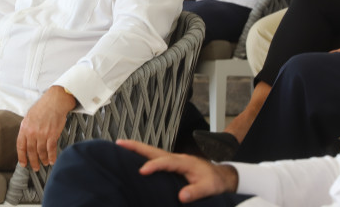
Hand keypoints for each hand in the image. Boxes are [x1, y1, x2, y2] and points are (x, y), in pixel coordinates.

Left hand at [16, 85, 75, 169]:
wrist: (54, 101)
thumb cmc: (43, 106)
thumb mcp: (29, 116)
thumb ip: (27, 128)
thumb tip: (26, 137)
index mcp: (25, 128)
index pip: (20, 146)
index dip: (21, 156)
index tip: (23, 163)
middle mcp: (32, 132)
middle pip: (31, 151)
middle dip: (33, 161)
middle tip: (35, 167)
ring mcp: (42, 134)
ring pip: (41, 152)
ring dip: (43, 159)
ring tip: (45, 163)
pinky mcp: (52, 135)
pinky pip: (51, 149)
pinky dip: (52, 156)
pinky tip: (52, 160)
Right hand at [117, 139, 237, 202]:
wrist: (219, 176)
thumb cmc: (214, 181)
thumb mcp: (209, 188)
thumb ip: (196, 192)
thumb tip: (181, 197)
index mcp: (184, 162)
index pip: (165, 162)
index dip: (153, 166)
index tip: (142, 171)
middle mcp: (176, 157)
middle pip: (153, 150)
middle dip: (136, 146)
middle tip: (120, 143)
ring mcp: (172, 159)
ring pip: (151, 152)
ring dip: (136, 148)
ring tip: (120, 146)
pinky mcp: (169, 163)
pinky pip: (153, 157)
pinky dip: (141, 154)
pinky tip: (132, 157)